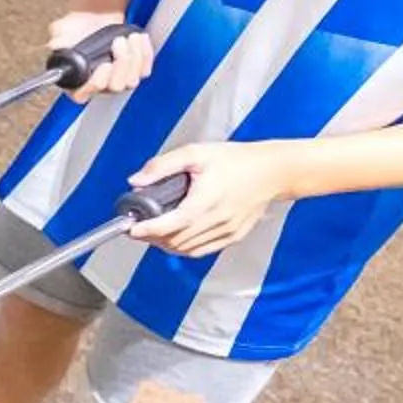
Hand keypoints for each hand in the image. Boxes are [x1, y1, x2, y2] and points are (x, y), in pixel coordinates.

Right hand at [52, 11, 151, 100]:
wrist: (96, 17)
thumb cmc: (78, 27)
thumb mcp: (62, 30)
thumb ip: (58, 38)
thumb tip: (56, 44)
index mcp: (76, 82)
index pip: (84, 95)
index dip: (96, 83)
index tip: (104, 65)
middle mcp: (98, 86)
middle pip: (115, 88)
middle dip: (121, 65)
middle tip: (117, 43)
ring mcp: (118, 81)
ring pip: (132, 80)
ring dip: (134, 57)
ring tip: (128, 37)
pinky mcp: (134, 73)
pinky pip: (145, 70)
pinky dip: (145, 53)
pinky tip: (138, 38)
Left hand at [127, 141, 294, 256]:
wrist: (272, 171)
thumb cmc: (236, 160)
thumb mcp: (195, 153)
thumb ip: (161, 166)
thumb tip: (135, 181)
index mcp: (206, 200)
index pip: (170, 224)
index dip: (147, 230)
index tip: (130, 229)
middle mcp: (218, 220)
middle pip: (175, 240)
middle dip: (151, 236)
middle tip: (137, 226)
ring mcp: (227, 232)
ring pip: (187, 248)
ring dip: (165, 243)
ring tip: (153, 230)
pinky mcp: (233, 237)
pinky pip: (202, 249)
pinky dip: (184, 246)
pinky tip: (175, 235)